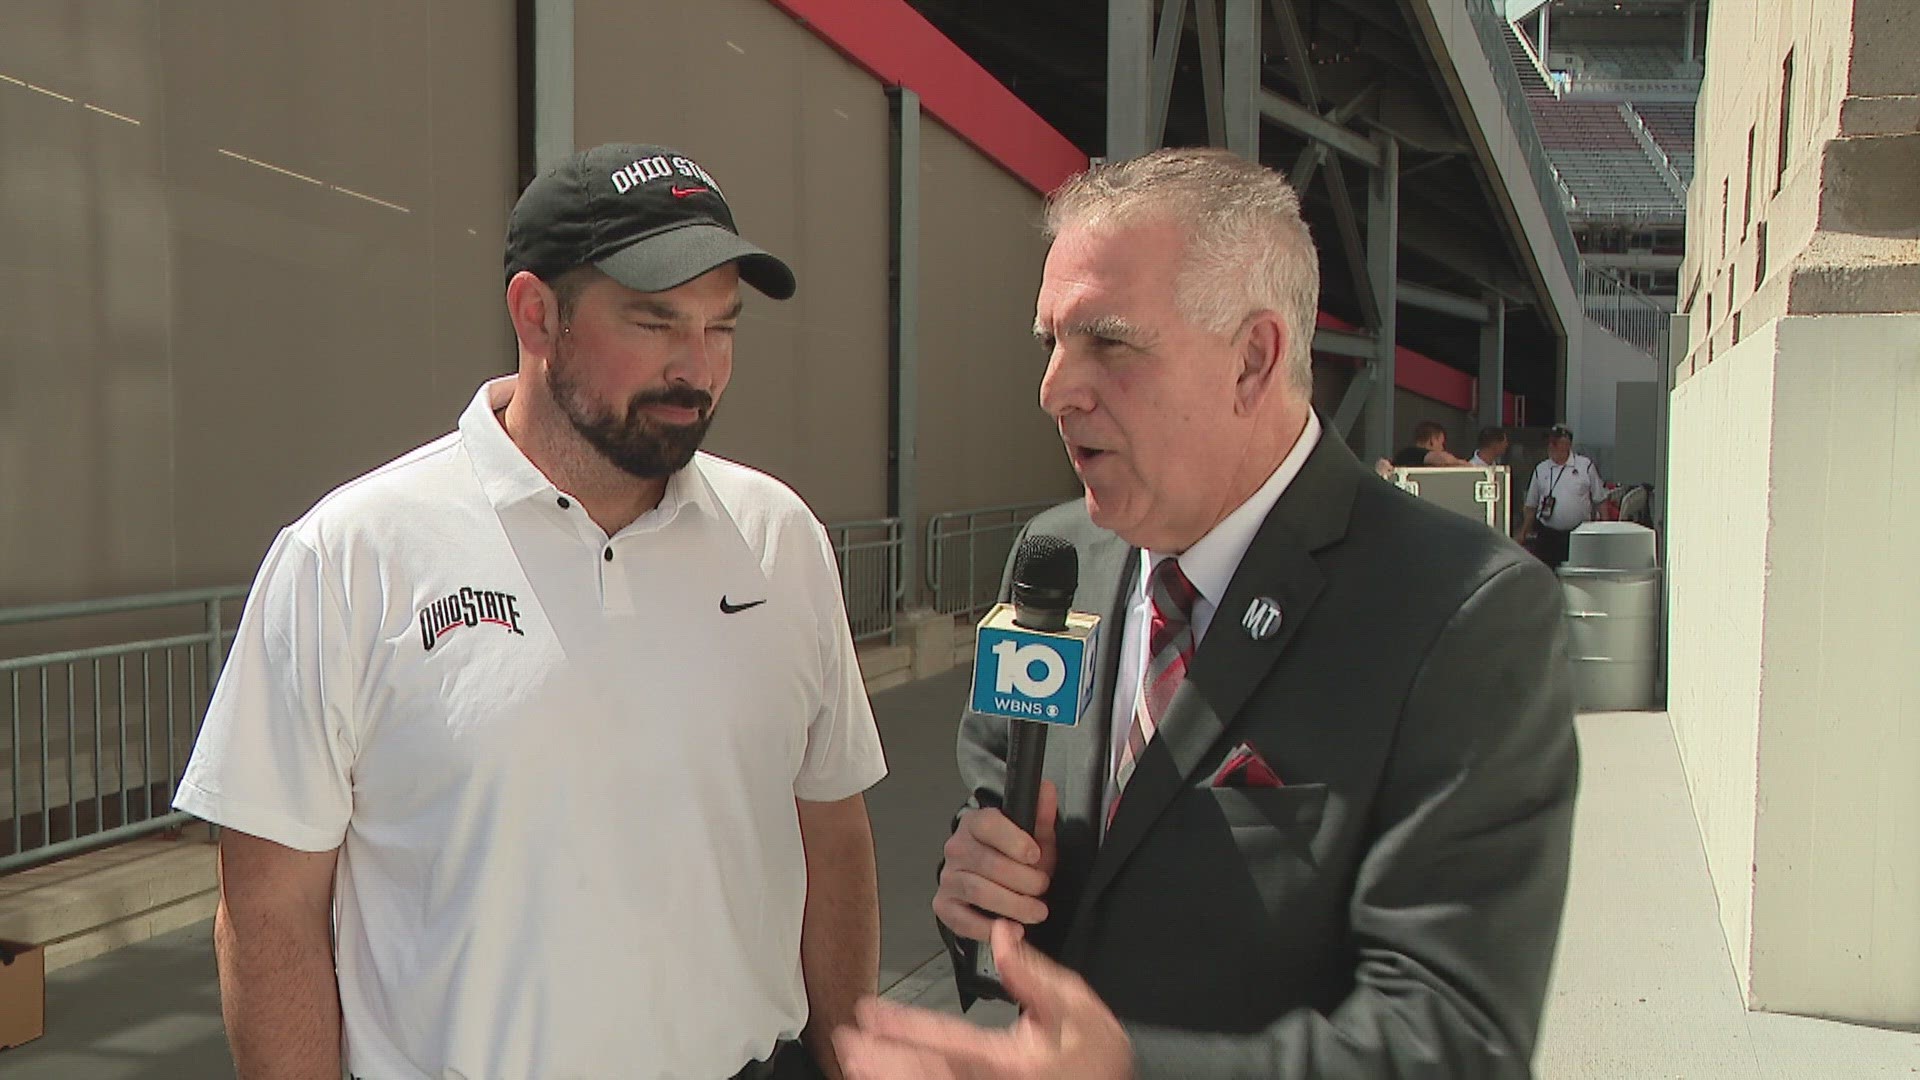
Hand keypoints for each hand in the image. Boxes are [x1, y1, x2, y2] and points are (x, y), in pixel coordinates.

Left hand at [836, 921, 1132, 1079]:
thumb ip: (1031, 973)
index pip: (945, 1039)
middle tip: (846, 1043)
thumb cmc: (1098, 1053)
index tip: (871, 1014)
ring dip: (890, 1077)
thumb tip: (1001, 935)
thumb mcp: (1072, 1004)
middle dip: (882, 1058)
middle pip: (927, 1073)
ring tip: (856, 1064)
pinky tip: (891, 1077)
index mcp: (1009, 1058)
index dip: (904, 1027)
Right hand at [934, 783, 1058, 940]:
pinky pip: (963, 919)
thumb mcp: (1032, 834)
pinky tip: (1012, 928)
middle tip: (1043, 888)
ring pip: (978, 890)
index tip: (1035, 855)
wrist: (987, 877)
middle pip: (988, 863)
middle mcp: (957, 848)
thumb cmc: (1012, 856)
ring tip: (1036, 911)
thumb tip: (1046, 789)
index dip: (1014, 841)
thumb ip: (1040, 814)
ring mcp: (948, 877)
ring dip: (1012, 904)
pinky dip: (988, 927)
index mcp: (975, 823)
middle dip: (1022, 880)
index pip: (989, 825)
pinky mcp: (944, 905)